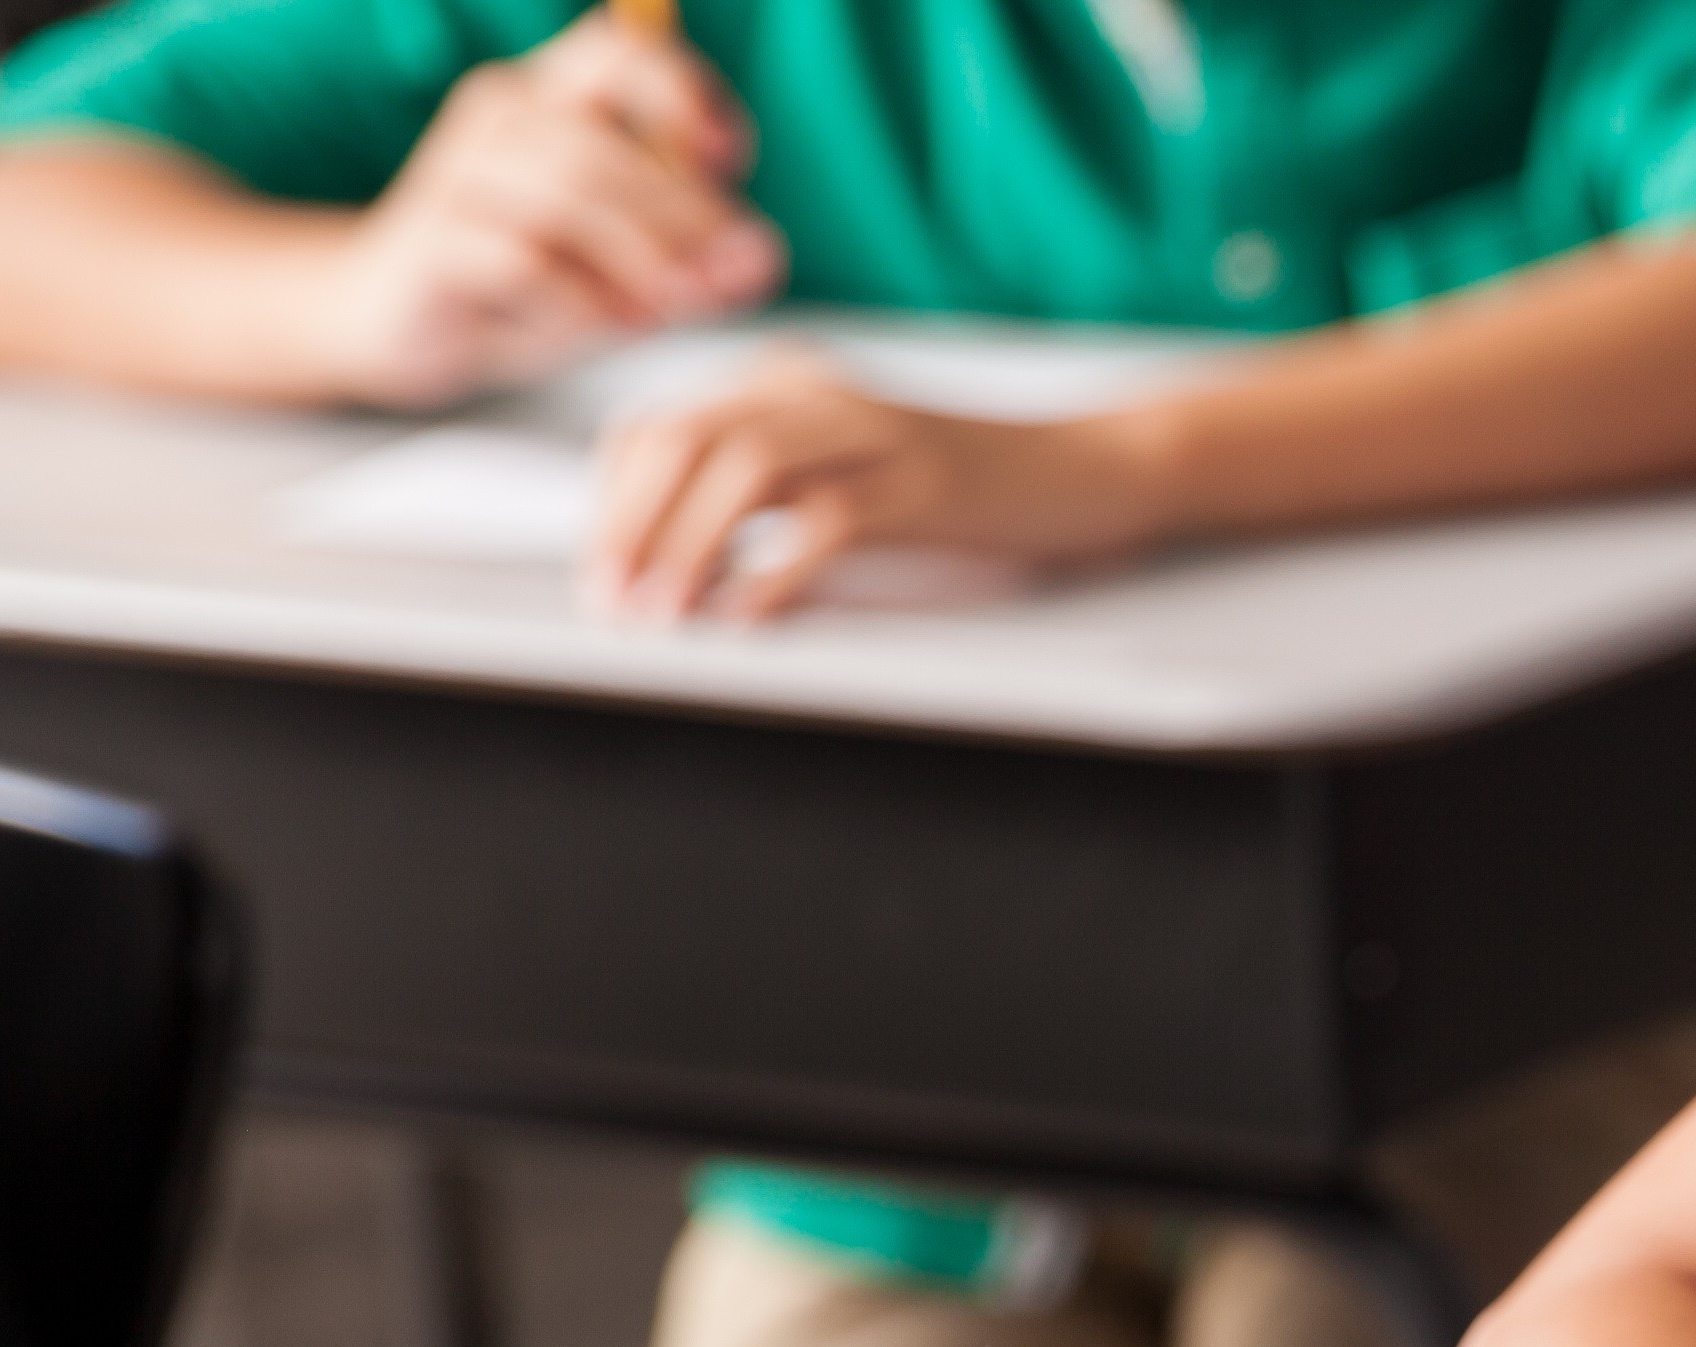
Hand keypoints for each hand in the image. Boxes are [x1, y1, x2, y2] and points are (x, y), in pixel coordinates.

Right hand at [321, 11, 778, 407]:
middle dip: (686, 212)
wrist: (392, 320)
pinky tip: (613, 325)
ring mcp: (458, 175)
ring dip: (642, 254)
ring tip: (678, 307)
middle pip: (606, 144)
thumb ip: (693, 261)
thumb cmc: (525, 283)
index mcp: (552, 99)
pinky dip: (582, 298)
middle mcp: (502, 118)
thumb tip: (759, 261)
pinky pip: (522, 260)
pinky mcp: (431, 243)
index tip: (732, 161)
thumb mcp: (623, 268)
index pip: (622, 53)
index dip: (687, 94)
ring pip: (568, 191)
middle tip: (737, 272)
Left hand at [585, 351, 1168, 618]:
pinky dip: (771, 574)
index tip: (602, 576)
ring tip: (663, 616)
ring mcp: (876, 434)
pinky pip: (826, 522)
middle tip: (610, 604)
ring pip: (742, 469)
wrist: (1094, 467)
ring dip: (686, 547)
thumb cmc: (969, 486)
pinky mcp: (926, 485)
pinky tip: (747, 618)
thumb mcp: (852, 464)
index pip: (658, 427)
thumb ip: (772, 486)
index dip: (612, 504)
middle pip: (684, 440)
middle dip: (629, 527)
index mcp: (788, 381)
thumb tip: (669, 559)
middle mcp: (821, 392)